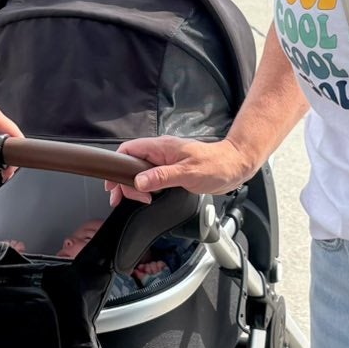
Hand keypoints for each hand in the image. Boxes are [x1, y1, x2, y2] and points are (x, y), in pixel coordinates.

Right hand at [104, 135, 253, 206]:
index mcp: (161, 147)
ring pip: (140, 172)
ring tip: (139, 199)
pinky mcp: (172, 171)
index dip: (117, 166)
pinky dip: (146, 188)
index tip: (113, 184)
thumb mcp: (187, 173)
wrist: (235, 166)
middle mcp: (161, 153)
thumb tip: (139, 181)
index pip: (129, 151)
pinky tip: (148, 197)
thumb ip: (161, 177)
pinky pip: (151, 178)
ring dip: (135, 186)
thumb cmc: (216, 165)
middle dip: (125, 182)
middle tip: (126, 198)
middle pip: (131, 164)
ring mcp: (166, 162)